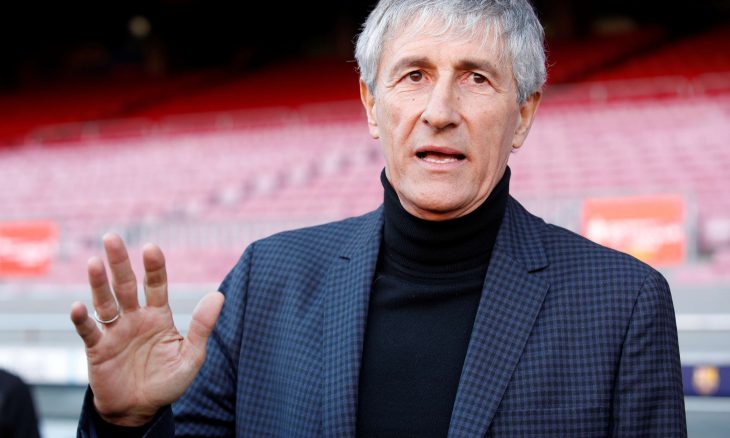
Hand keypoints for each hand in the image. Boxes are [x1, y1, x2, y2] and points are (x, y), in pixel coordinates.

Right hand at [70, 234, 223, 425]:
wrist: (140, 410)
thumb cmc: (167, 382)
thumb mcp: (191, 356)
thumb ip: (202, 327)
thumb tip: (219, 295)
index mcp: (158, 315)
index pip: (156, 285)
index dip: (154, 267)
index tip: (151, 248)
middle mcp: (134, 317)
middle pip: (125, 285)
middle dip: (119, 262)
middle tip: (112, 237)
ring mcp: (114, 331)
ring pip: (105, 302)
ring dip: (99, 283)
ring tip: (95, 263)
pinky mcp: (98, 349)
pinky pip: (88, 331)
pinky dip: (82, 320)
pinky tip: (79, 307)